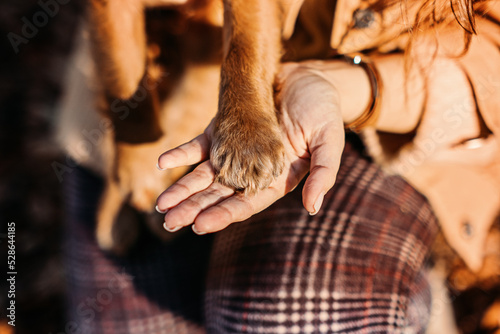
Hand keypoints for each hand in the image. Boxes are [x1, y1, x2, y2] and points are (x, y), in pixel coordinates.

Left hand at [156, 63, 344, 233]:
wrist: (310, 77)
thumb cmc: (324, 110)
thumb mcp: (329, 141)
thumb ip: (323, 173)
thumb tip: (313, 208)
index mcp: (276, 179)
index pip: (246, 203)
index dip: (223, 215)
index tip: (199, 226)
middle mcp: (252, 170)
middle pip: (219, 194)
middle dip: (194, 208)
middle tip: (169, 223)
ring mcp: (236, 150)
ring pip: (205, 174)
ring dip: (183, 188)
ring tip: (161, 205)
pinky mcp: (225, 129)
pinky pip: (200, 144)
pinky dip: (182, 153)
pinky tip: (163, 162)